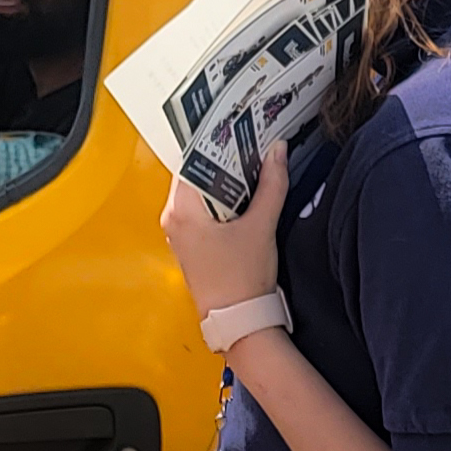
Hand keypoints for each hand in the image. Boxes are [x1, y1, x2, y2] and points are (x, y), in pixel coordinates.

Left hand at [161, 140, 288, 318]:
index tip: (234, 128)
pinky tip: (242, 193)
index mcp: (181, 210)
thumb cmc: (244, 278)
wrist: (240, 322)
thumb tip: (278, 149)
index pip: (194, 163)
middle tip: (246, 140)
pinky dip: (220, 199)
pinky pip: (202, 210)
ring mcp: (179, 232)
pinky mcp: (190, 244)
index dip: (215, 144)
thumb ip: (272, 184)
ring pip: (200, 193)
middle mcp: (173, 218)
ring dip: (222, 180)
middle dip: (222, 161)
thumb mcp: (262, 226)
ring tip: (248, 161)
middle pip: (196, 176)